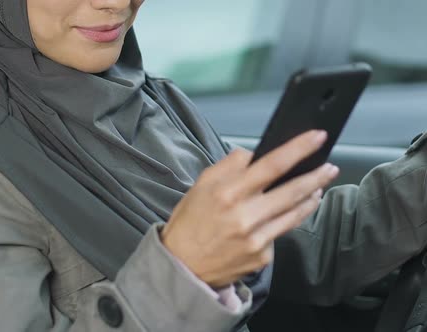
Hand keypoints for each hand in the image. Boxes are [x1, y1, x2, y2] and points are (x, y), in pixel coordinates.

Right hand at [161, 130, 338, 287]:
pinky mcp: (262, 257)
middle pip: (292, 190)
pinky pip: (280, 234)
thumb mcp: (200, 186)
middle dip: (316, 176)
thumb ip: (228, 167)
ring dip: (310, 197)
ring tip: (318, 187)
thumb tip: (253, 154)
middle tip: (330, 167)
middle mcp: (245, 216)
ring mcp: (257, 238)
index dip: (298, 149)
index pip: (272, 164)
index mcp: (228, 193)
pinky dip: (285, 222)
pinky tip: (286, 215)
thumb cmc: (190, 223)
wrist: (182, 266)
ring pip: (294, 213)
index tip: (317, 137)